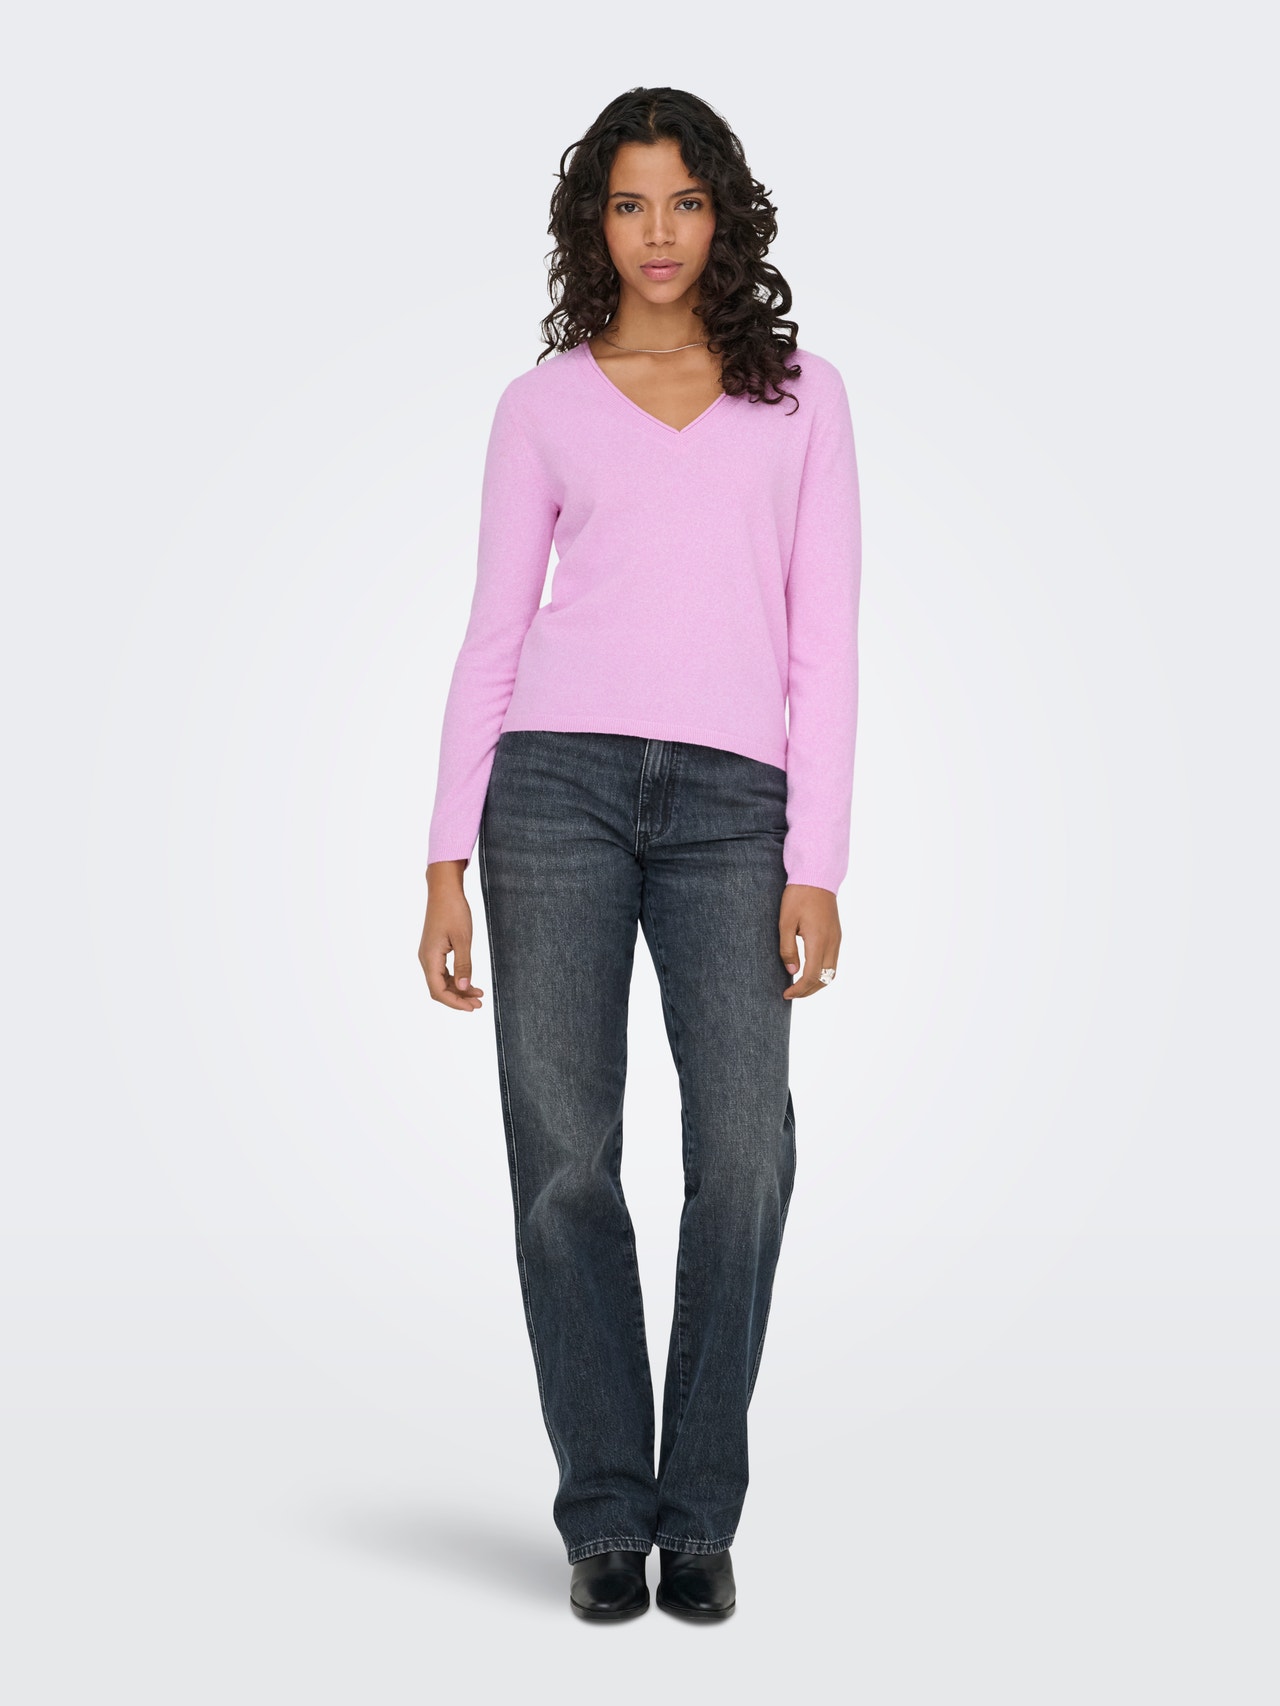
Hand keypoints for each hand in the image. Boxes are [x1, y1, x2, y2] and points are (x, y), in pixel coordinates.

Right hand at [420, 861, 484, 1010]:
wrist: (444, 891)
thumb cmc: (453, 911)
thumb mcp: (463, 939)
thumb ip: (463, 965)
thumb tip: (463, 987)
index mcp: (430, 957)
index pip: (438, 990)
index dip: (454, 1002)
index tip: (472, 1007)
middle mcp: (426, 959)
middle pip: (439, 989)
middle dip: (458, 999)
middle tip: (479, 1004)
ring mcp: (429, 955)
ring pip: (441, 981)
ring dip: (458, 990)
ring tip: (478, 994)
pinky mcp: (434, 950)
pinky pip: (442, 972)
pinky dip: (455, 979)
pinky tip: (469, 981)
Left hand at [779, 883, 840, 998]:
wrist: (817, 876)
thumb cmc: (798, 896)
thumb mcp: (785, 922)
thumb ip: (788, 949)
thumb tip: (791, 972)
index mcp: (818, 940)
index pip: (812, 976)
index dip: (799, 989)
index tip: (786, 993)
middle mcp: (832, 942)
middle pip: (825, 979)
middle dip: (808, 991)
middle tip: (791, 993)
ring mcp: (837, 939)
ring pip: (832, 972)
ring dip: (817, 983)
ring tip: (799, 986)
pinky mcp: (837, 935)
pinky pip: (833, 962)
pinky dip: (822, 973)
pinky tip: (809, 971)